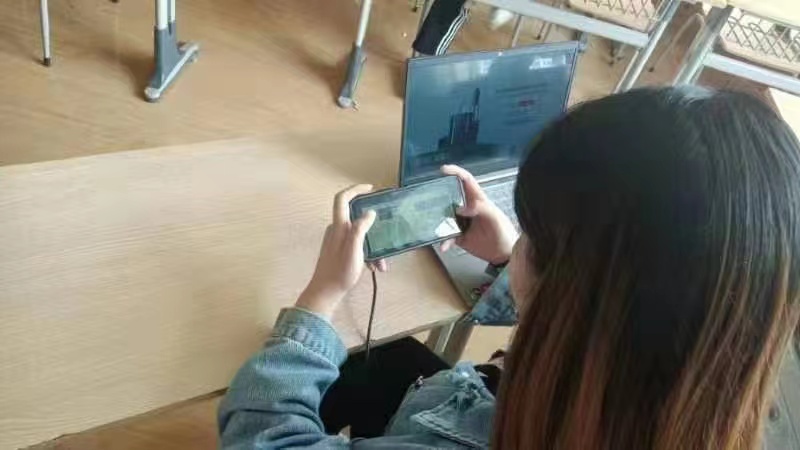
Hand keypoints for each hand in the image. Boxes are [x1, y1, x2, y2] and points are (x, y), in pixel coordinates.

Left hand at [296, 184, 385, 318]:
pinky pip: (357, 246)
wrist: (325, 292)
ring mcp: (337, 241)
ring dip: (373, 246)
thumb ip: (360, 229)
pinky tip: (375, 268)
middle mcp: (337, 230)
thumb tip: (370, 212)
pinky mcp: (339, 251)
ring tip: (382, 264)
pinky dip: (367, 254)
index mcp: (339, 226)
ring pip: (359, 235)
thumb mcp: (354, 250)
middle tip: (386, 236)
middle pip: (356, 218)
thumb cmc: (340, 272)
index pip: (343, 199)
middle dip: (373, 228)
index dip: (355, 189)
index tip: (371, 189)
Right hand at [440, 165, 517, 264]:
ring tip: (431, 222)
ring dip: (437, 220)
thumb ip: (481, 209)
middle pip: (451, 196)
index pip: (467, 180)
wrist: (504, 255)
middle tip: (429, 195)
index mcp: (478, 200)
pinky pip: (446, 236)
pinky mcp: (459, 236)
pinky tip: (444, 246)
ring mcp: (462, 223)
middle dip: (440, 193)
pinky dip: (444, 241)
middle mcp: (468, 209)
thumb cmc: (504, 233)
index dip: (456, 172)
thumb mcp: (495, 218)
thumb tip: (460, 209)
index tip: (443, 170)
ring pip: (445, 216)